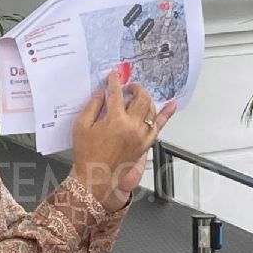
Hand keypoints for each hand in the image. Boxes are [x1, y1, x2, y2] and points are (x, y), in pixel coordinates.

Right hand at [72, 70, 176, 211]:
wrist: (95, 177)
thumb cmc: (87, 154)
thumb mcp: (82, 126)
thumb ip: (92, 106)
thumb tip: (100, 93)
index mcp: (115, 120)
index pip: (116, 93)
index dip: (114, 81)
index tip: (113, 75)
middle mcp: (131, 126)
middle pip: (140, 97)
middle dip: (134, 88)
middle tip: (127, 87)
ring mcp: (141, 135)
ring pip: (151, 109)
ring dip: (145, 98)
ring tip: (137, 96)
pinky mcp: (145, 143)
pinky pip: (159, 126)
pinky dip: (166, 114)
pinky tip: (171, 105)